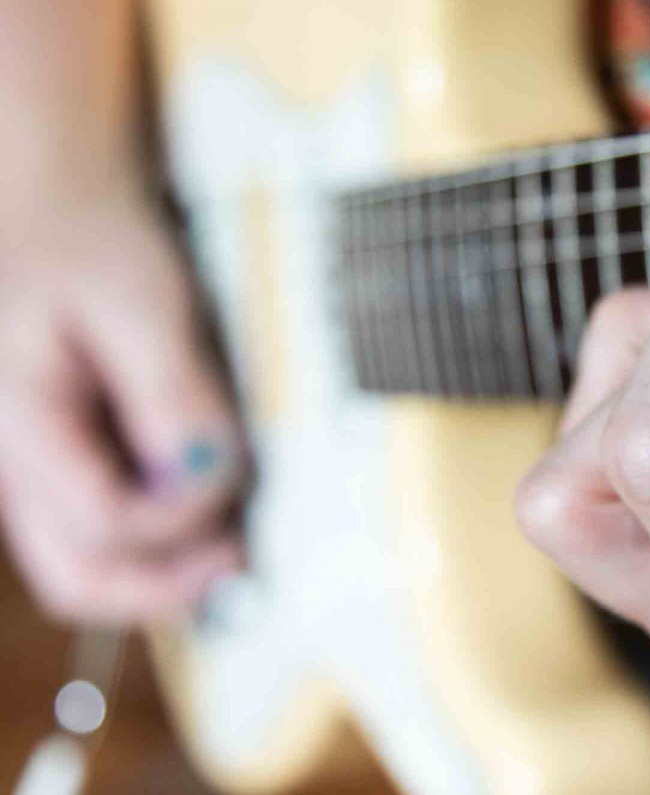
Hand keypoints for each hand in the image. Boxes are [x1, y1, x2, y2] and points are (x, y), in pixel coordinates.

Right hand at [0, 197, 244, 623]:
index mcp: (18, 420)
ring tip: (227, 537)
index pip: (104, 523)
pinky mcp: (54, 466)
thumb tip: (209, 476)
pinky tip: (198, 506)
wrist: (47, 204)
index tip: (232, 476)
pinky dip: (152, 541)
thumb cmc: (90, 241)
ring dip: (162, 570)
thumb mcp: (143, 303)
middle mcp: (9, 463)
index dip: (180, 519)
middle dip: (168, 584)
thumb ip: (172, 396)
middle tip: (238, 556)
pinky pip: (94, 534)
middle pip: (79, 579)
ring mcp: (26, 472)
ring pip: (84, 569)